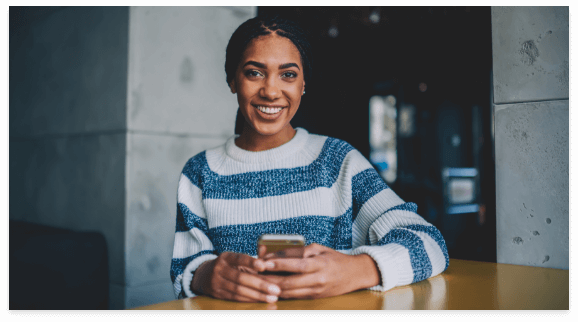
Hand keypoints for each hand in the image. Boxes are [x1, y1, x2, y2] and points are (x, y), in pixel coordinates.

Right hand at [191, 252, 280, 302]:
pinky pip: (235, 298)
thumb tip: (266, 252)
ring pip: (239, 290)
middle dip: (260, 284)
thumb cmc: (228, 267)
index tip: (264, 266)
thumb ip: (252, 258)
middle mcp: (219, 269)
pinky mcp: (217, 294)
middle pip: (241, 278)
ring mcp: (216, 282)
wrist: (204, 276)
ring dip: (257, 295)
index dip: (251, 262)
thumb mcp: (236, 259)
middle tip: (276, 289)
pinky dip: (249, 300)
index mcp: (226, 257)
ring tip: (272, 297)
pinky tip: (261, 300)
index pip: (239, 259)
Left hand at [259, 243, 380, 298]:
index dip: (279, 264)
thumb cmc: (334, 258)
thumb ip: (298, 251)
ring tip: (258, 281)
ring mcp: (316, 291)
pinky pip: (293, 297)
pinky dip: (280, 292)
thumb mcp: (318, 248)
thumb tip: (276, 254)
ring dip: (272, 287)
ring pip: (289, 292)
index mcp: (320, 264)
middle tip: (255, 274)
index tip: (263, 262)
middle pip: (289, 282)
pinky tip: (269, 287)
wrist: (354, 275)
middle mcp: (318, 280)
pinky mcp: (313, 298)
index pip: (296, 265)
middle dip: (270, 279)